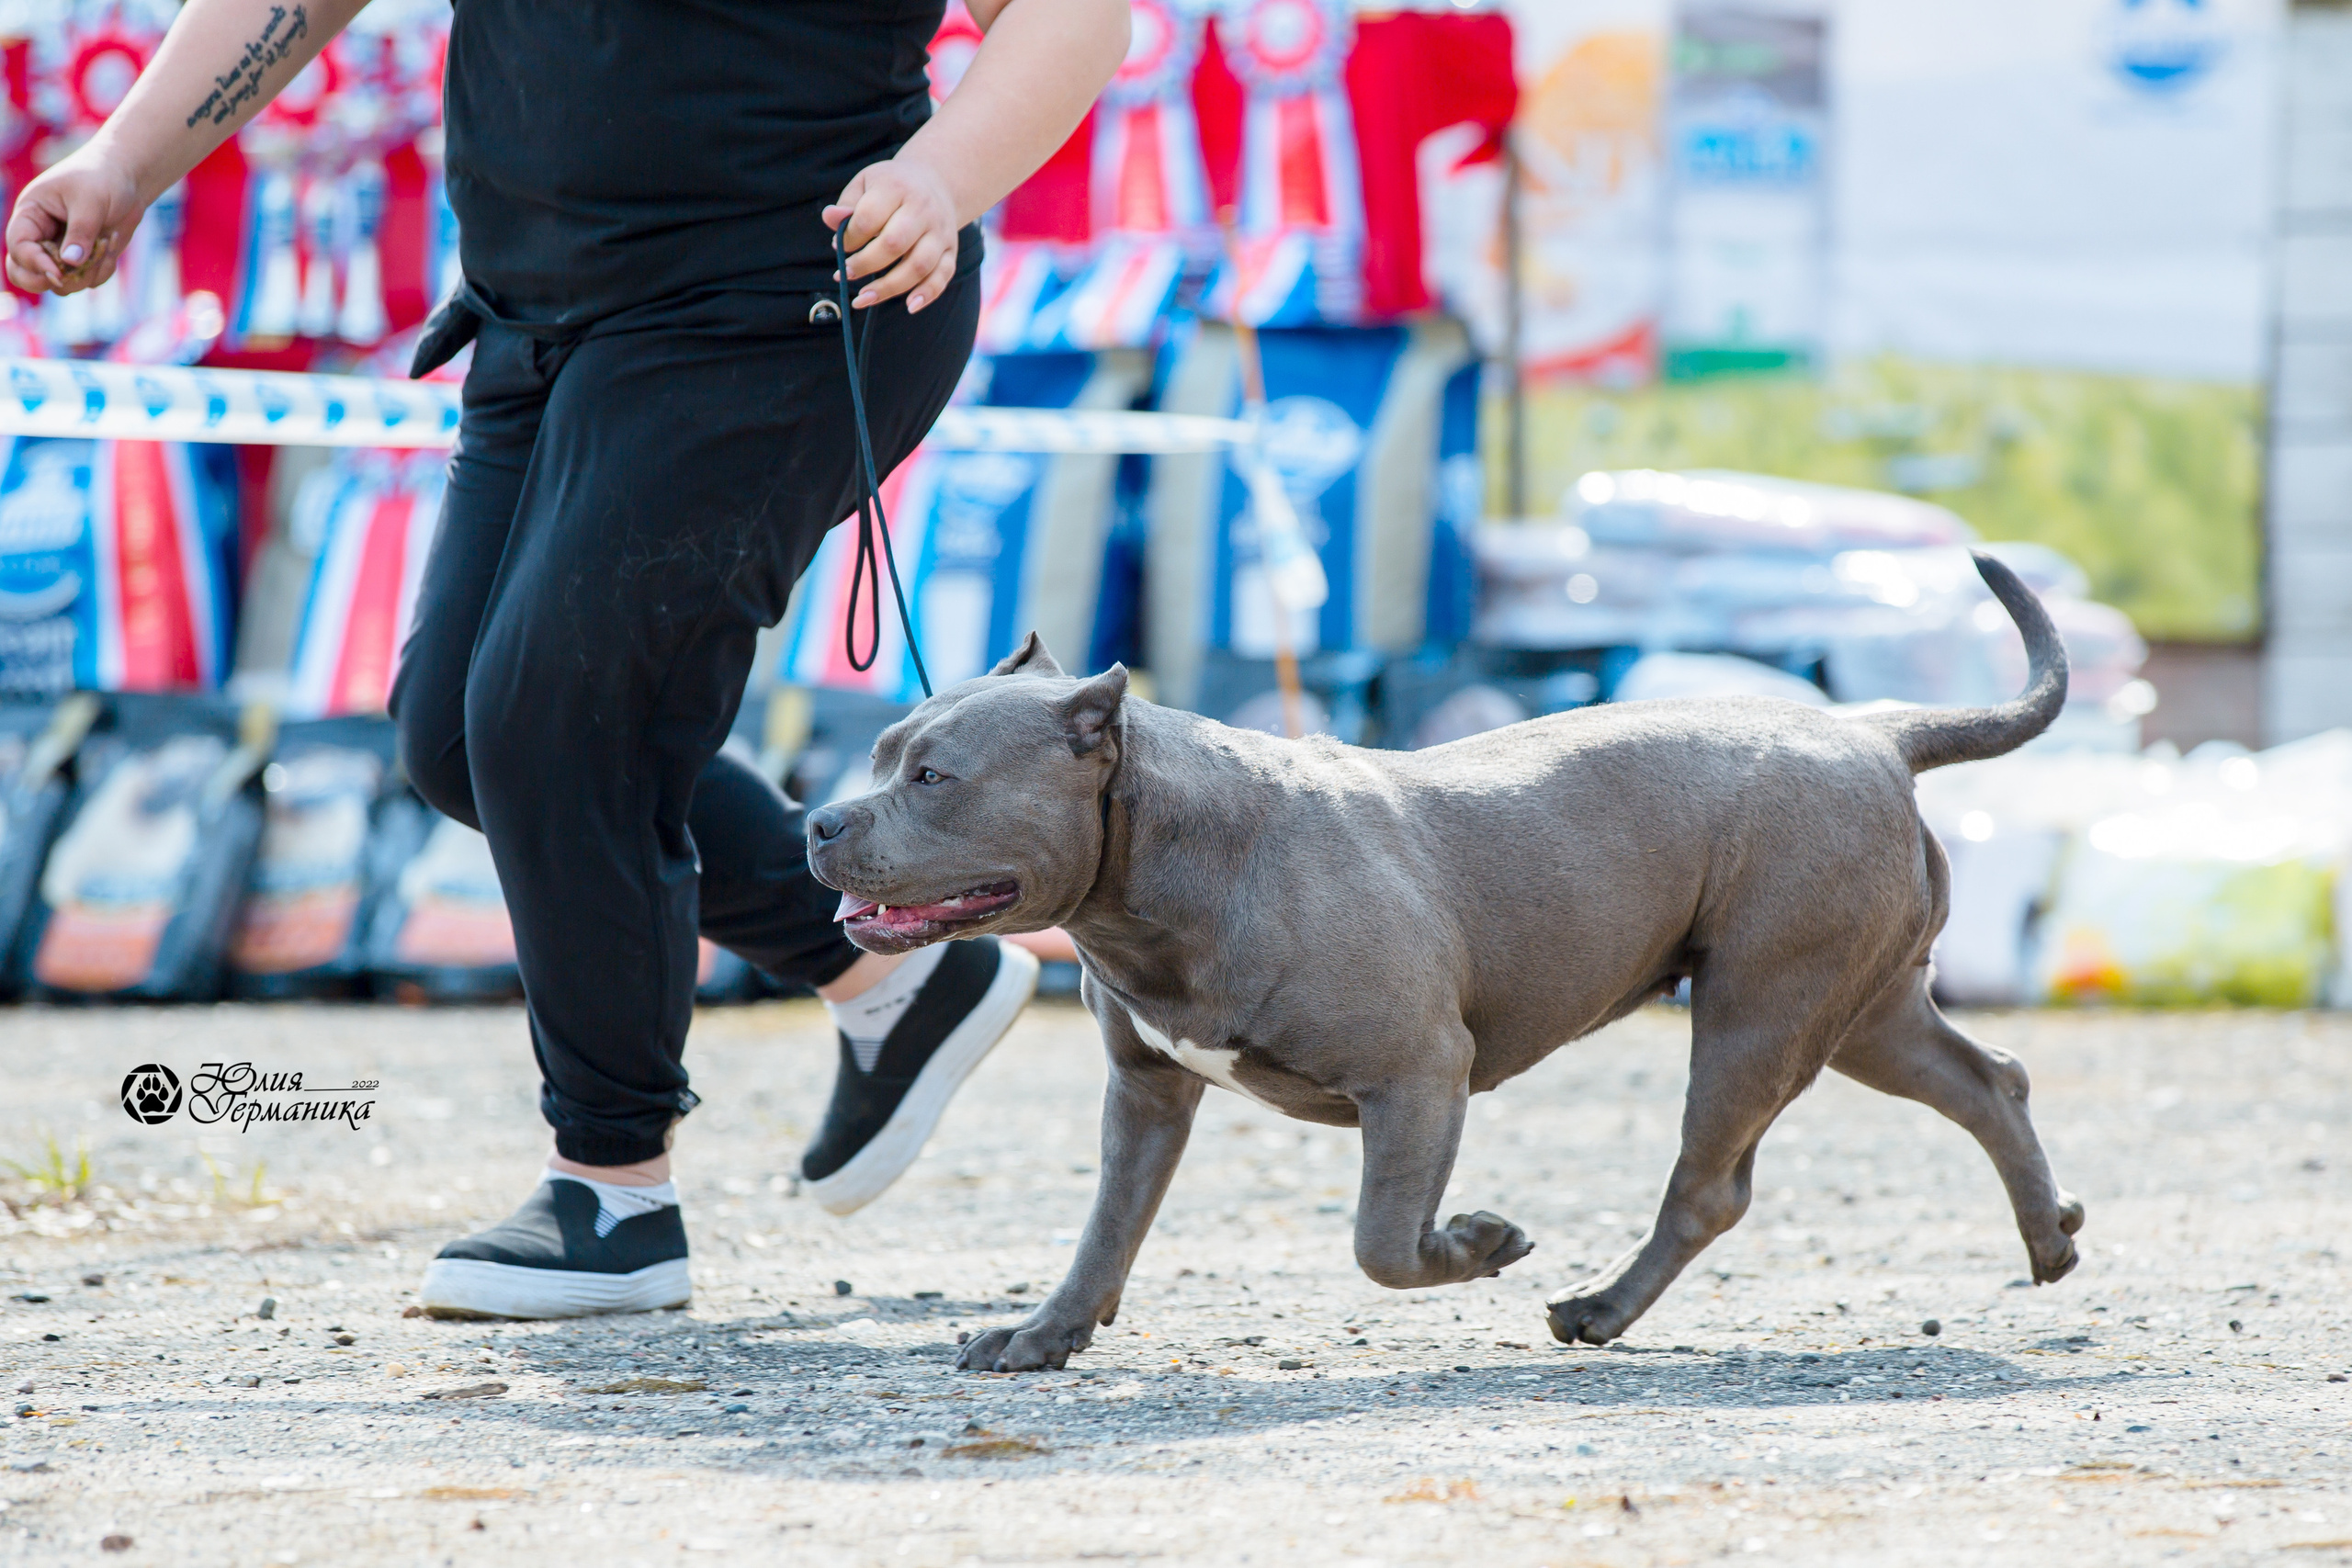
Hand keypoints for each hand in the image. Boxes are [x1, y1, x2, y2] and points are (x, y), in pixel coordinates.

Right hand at [5, 147, 145, 295]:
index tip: (57, 272)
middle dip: (45, 281)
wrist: (128, 180)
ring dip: (85, 274)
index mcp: (31, 214)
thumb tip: (70, 262)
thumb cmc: (102, 179)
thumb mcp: (90, 201)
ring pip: (61, 283)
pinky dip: (102, 270)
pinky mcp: (85, 259)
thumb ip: (80, 232)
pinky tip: (111, 245)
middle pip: (24, 273)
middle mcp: (41, 236)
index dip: (33, 262)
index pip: (18, 246)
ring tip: (106, 245)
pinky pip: (88, 280)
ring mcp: (62, 251)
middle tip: (68, 278)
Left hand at [823, 157, 960, 313]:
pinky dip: (927, 294)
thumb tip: (831, 219)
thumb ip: (847, 203)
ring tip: (863, 298)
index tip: (840, 245)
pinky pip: (942, 276)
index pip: (869, 218)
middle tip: (846, 273)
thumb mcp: (866, 183)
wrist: (936, 181)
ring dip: (889, 287)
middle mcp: (923, 209)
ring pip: (918, 266)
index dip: (850, 238)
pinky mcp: (951, 250)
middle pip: (894, 244)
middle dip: (865, 264)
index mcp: (897, 188)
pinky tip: (909, 307)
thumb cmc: (892, 186)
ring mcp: (940, 231)